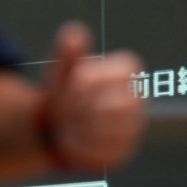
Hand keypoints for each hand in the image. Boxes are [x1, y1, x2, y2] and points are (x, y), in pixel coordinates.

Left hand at [43, 21, 145, 168]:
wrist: (52, 130)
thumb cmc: (61, 94)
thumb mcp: (60, 73)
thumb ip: (67, 54)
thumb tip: (74, 32)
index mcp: (123, 78)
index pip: (128, 69)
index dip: (100, 75)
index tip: (75, 80)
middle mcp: (134, 104)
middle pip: (121, 102)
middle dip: (86, 103)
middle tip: (64, 105)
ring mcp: (131, 130)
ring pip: (113, 128)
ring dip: (80, 124)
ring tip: (63, 122)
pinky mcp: (120, 154)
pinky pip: (104, 151)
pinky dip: (79, 146)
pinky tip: (67, 140)